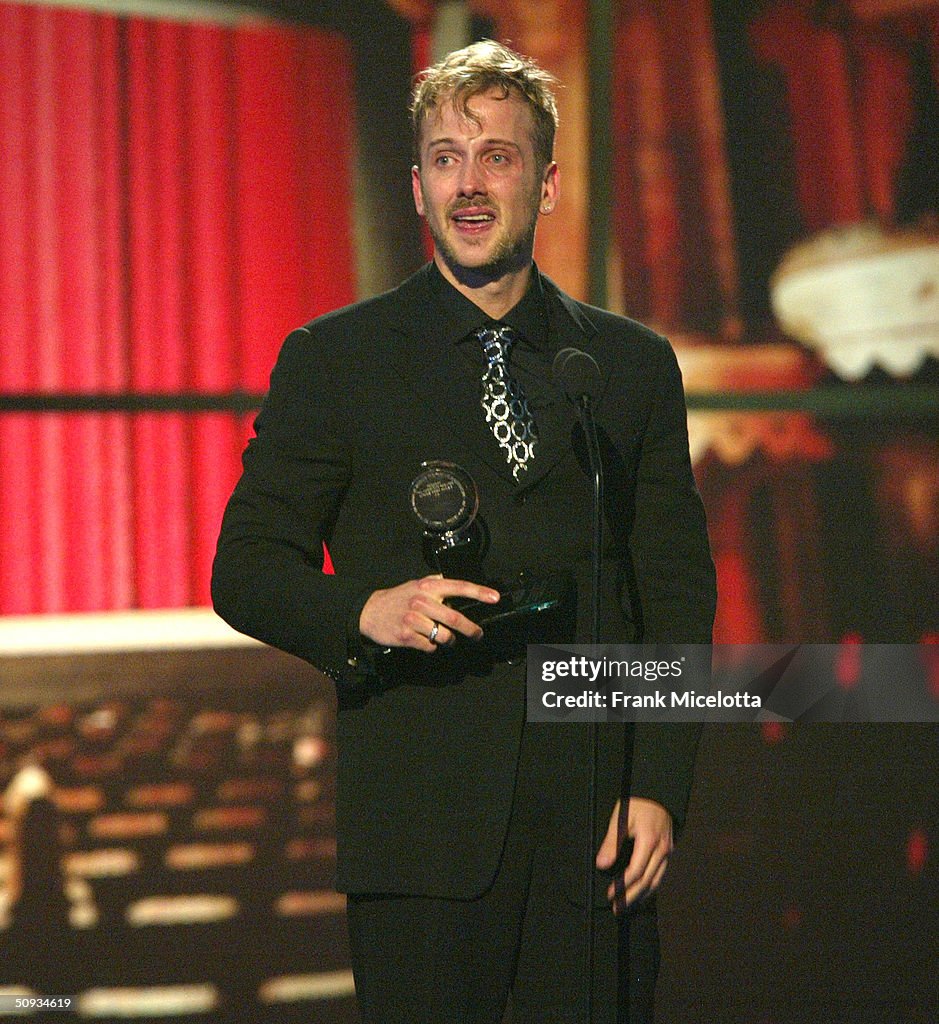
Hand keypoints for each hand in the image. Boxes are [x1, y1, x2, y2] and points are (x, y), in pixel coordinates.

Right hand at [359, 574, 499, 651]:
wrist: (369, 611)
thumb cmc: (397, 598)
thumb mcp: (416, 584)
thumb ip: (437, 584)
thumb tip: (459, 587)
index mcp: (428, 586)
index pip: (459, 587)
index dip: (479, 592)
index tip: (494, 597)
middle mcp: (422, 601)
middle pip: (455, 619)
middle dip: (471, 630)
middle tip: (477, 634)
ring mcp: (413, 619)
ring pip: (444, 636)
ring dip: (448, 640)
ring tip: (444, 638)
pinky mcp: (406, 636)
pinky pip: (430, 646)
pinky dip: (431, 646)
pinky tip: (423, 639)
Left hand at [595, 797, 672, 913]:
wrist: (658, 792)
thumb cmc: (637, 803)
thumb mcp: (620, 818)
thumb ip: (612, 842)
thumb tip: (602, 865)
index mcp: (649, 842)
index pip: (636, 872)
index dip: (623, 886)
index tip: (610, 895)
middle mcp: (662, 850)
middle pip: (648, 881)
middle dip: (631, 897)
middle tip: (617, 909)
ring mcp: (667, 852)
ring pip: (657, 881)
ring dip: (642, 896)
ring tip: (627, 906)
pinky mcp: (668, 851)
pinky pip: (660, 874)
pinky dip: (650, 887)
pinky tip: (641, 893)